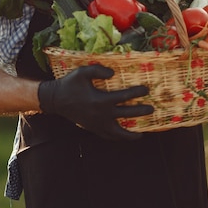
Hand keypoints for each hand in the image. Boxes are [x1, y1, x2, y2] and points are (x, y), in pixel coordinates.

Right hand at [38, 64, 153, 139]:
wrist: (56, 99)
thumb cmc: (70, 84)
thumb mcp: (83, 72)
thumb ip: (99, 70)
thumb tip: (113, 73)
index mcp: (101, 100)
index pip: (124, 97)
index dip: (137, 92)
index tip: (146, 89)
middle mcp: (101, 114)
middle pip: (126, 114)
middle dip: (141, 112)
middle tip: (152, 109)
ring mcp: (97, 124)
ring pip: (118, 132)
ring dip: (130, 134)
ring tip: (141, 135)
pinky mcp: (92, 128)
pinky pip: (107, 136)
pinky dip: (117, 137)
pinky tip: (123, 136)